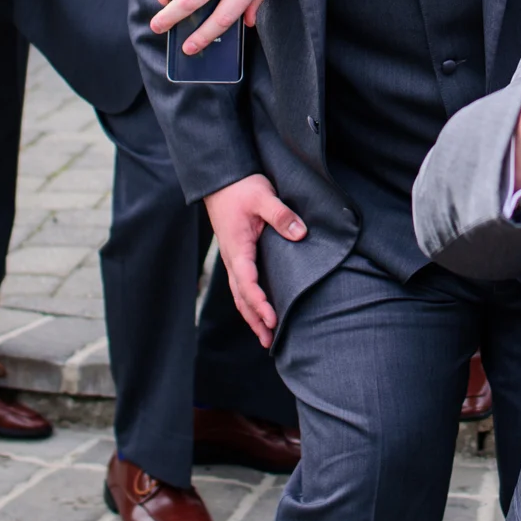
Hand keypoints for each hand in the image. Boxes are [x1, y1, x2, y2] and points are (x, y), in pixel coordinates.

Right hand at [205, 174, 306, 345]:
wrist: (220, 179)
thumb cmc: (241, 187)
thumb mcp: (263, 196)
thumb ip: (281, 214)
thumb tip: (300, 233)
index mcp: (237, 248)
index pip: (247, 282)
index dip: (260, 303)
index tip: (273, 319)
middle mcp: (231, 258)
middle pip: (241, 297)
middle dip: (255, 320)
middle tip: (270, 341)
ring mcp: (232, 258)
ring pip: (239, 294)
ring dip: (251, 316)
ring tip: (265, 337)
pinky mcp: (236, 255)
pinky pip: (240, 285)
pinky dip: (249, 302)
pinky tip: (259, 311)